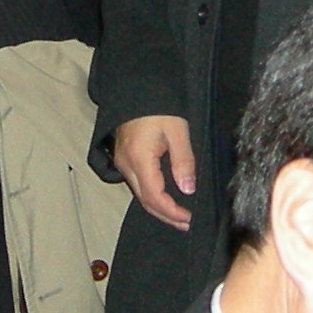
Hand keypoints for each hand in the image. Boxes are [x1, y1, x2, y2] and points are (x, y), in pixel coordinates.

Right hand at [112, 116, 194, 230]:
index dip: (172, 212)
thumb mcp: (177, 131)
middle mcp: (126, 164)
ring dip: (159, 207)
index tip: (189, 218)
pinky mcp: (124, 158)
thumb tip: (188, 189)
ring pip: (140, 194)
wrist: (137, 88)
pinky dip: (152, 196)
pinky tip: (166, 198)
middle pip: (145, 201)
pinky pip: (137, 184)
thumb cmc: (159, 107)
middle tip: (187, 224)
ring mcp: (122, 162)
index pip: (154, 197)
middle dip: (166, 216)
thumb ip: (183, 161)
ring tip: (179, 215)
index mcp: (139, 159)